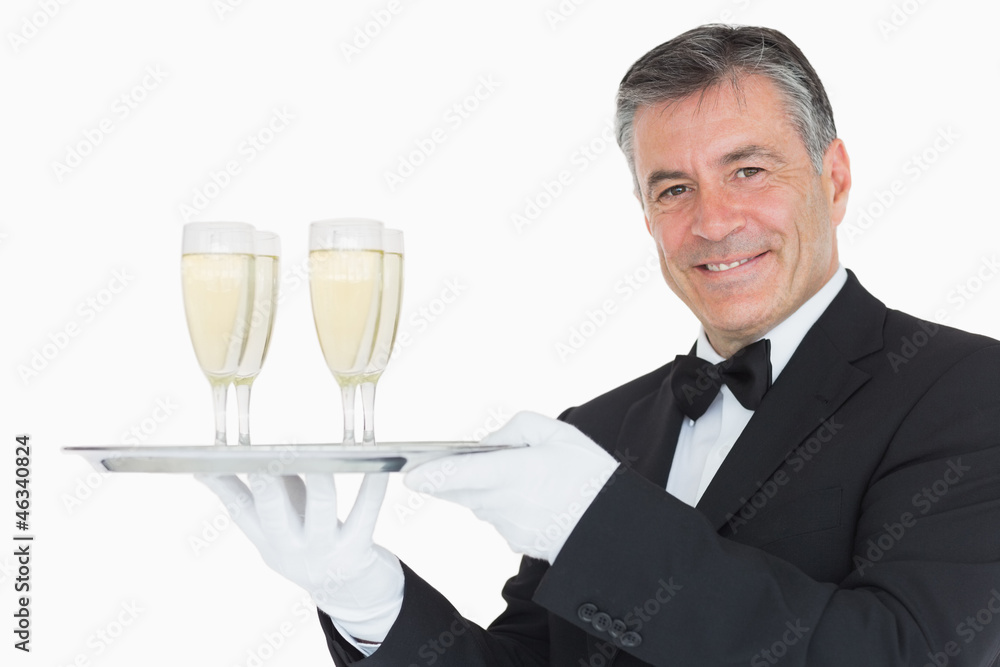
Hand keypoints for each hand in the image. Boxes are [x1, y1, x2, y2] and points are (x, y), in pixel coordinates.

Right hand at [196, 472, 403, 640]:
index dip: (222, 485)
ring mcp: (324, 552)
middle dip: (267, 483)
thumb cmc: (315, 542)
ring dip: (320, 480)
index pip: (239, 510)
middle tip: (265, 456)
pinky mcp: (356, 551)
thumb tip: (216, 467)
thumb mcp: (281, 526)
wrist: (353, 594)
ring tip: (321, 456)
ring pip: (320, 509)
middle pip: (272, 512)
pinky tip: (378, 466)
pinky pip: (364, 513)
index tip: (208, 462)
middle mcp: (291, 549)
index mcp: (270, 541)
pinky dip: (372, 487)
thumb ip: (258, 494)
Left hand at [404, 411, 619, 562]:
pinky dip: (499, 504)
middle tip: (429, 468)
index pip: (460, 475)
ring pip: (477, 503)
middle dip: (444, 479)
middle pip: (458, 491)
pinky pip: (495, 517)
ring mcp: (509, 526)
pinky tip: (524, 494)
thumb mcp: (558, 433)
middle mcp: (506, 503)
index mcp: (516, 473)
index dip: (430, 475)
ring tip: (507, 474)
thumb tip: (487, 444)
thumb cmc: (590, 476)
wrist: (613, 526)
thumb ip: (515, 430)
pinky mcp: (515, 541)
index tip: (408, 475)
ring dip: (478, 489)